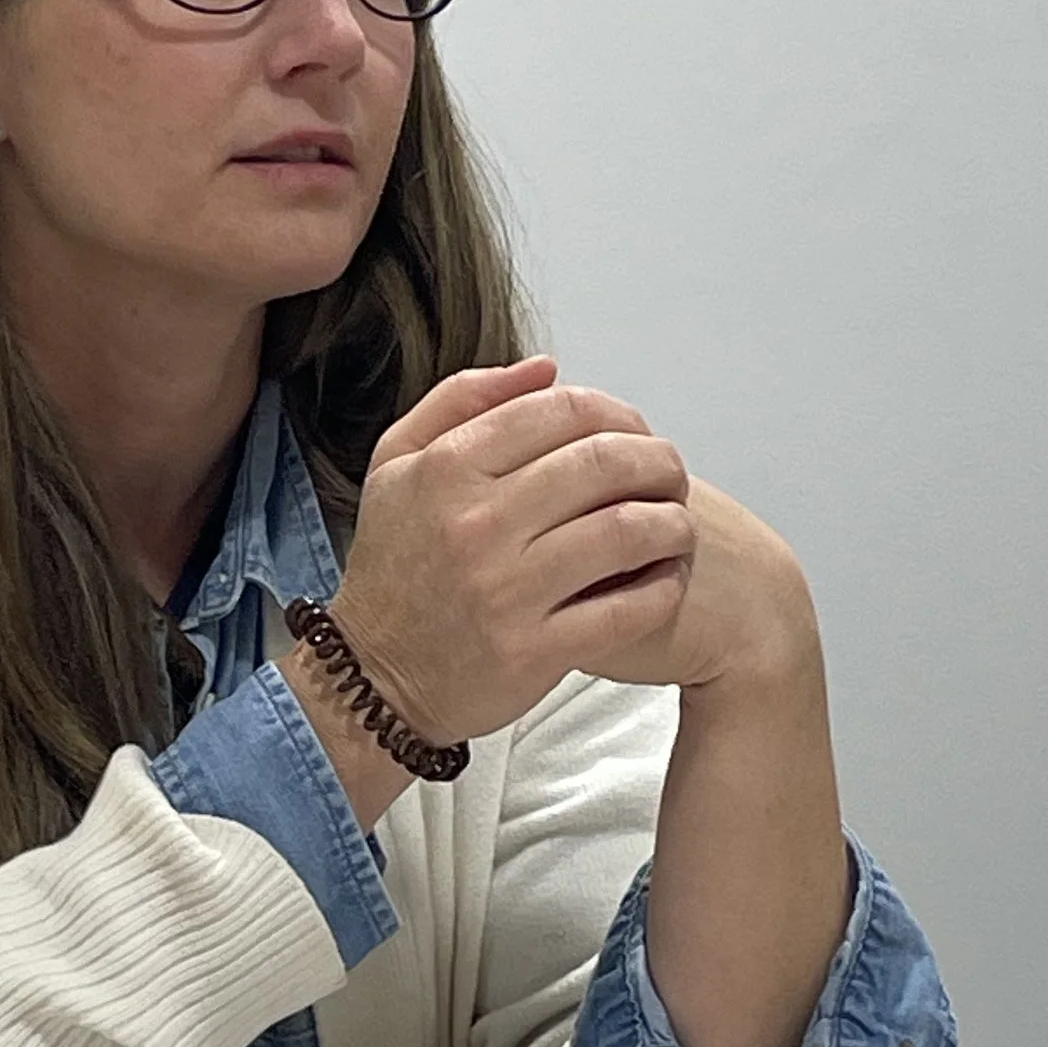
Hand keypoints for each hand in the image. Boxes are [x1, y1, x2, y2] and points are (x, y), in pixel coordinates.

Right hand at [314, 357, 819, 746]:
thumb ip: (462, 401)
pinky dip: (663, 587)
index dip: (616, 413)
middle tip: (669, 476)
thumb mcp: (396, 465)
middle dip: (657, 462)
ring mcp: (506, 591)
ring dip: (672, 522)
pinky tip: (665, 580)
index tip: (633, 433)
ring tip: (676, 525)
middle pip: (605, 463)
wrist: (370, 678)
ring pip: (628, 531)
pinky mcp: (533, 652)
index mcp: (445, 469)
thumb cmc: (394, 568)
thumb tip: (546, 368)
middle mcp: (475, 524)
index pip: (561, 411)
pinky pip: (628, 608)